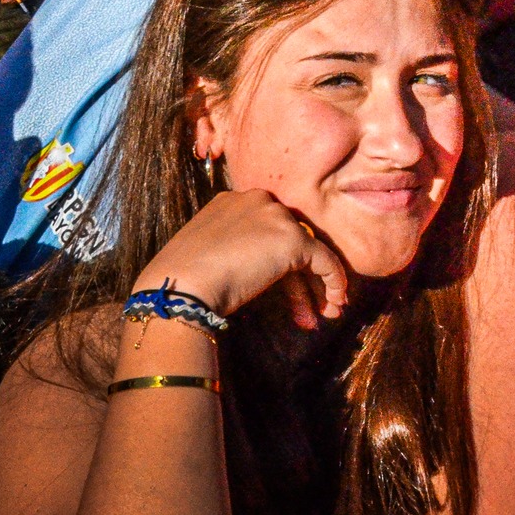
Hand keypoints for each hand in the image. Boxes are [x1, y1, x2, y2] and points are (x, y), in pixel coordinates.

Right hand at [135, 189, 349, 329]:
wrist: (178, 286)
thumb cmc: (179, 280)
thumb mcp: (203, 253)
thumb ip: (230, 249)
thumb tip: (248, 271)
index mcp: (231, 201)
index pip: (266, 229)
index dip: (276, 261)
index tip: (281, 288)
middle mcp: (257, 201)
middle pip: (289, 239)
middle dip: (300, 275)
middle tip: (312, 303)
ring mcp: (277, 217)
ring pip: (307, 252)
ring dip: (316, 286)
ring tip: (325, 313)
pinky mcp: (293, 239)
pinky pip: (324, 260)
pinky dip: (334, 281)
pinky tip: (335, 302)